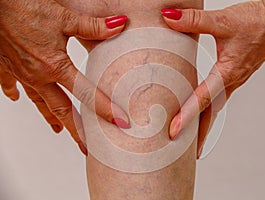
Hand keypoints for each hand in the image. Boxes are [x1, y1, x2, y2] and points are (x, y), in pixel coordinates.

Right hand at [0, 0, 128, 153]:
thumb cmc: (24, 7)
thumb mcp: (64, 17)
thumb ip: (93, 26)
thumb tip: (119, 25)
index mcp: (54, 66)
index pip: (86, 93)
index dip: (105, 109)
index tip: (119, 122)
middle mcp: (38, 76)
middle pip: (61, 110)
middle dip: (76, 130)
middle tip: (87, 146)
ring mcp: (20, 74)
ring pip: (39, 103)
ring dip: (50, 118)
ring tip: (59, 130)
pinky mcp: (5, 67)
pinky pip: (11, 86)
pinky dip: (17, 94)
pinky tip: (17, 98)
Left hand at [161, 0, 264, 157]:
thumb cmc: (260, 20)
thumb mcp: (224, 21)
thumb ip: (195, 21)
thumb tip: (169, 18)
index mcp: (229, 73)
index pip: (203, 100)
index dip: (186, 116)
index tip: (173, 132)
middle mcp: (232, 81)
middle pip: (211, 114)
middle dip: (198, 134)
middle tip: (184, 153)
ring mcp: (235, 79)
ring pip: (215, 107)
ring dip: (203, 123)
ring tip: (190, 137)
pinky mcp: (237, 73)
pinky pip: (220, 97)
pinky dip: (209, 108)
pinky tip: (202, 107)